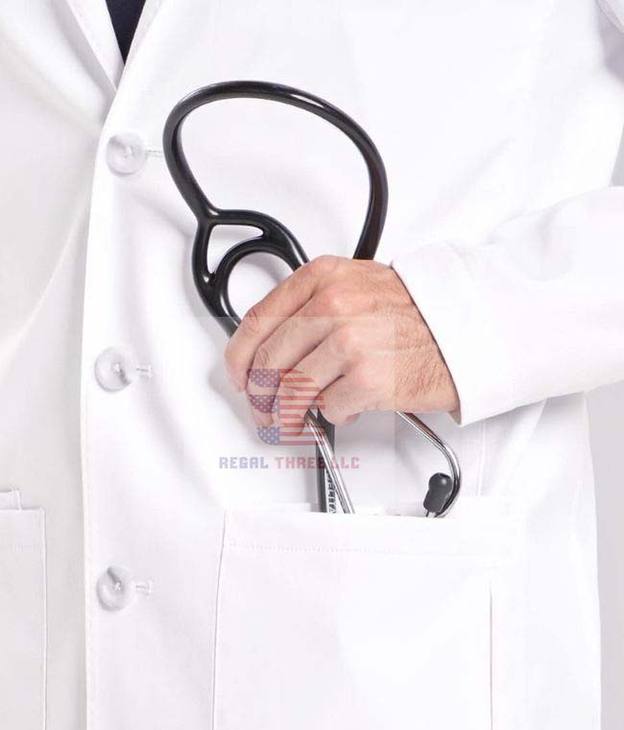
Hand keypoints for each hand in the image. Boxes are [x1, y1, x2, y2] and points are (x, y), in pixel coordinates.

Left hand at [224, 255, 458, 432]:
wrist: (465, 330)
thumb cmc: (416, 313)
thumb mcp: (357, 285)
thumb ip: (312, 306)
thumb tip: (271, 346)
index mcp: (324, 278)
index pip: (257, 322)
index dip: (240, 359)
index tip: (240, 376)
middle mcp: (333, 306)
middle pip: (268, 363)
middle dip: (261, 396)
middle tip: (265, 410)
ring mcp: (349, 343)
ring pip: (292, 391)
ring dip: (290, 414)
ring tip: (297, 419)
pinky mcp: (367, 380)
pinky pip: (328, 409)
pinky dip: (332, 416)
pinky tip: (345, 406)